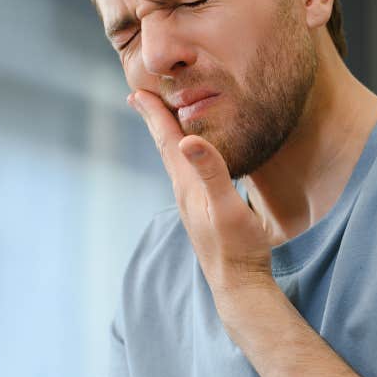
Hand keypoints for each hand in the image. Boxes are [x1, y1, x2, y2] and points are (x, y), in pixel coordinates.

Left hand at [129, 89, 274, 299]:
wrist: (239, 284)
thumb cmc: (238, 248)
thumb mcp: (227, 207)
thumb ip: (211, 172)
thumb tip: (186, 140)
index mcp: (187, 186)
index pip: (167, 142)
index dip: (154, 115)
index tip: (137, 92)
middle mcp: (184, 193)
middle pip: (165, 148)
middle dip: (153, 121)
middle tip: (138, 98)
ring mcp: (192, 204)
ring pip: (174, 162)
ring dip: (166, 137)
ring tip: (161, 121)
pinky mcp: (202, 213)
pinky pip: (187, 174)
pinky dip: (183, 156)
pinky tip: (190, 159)